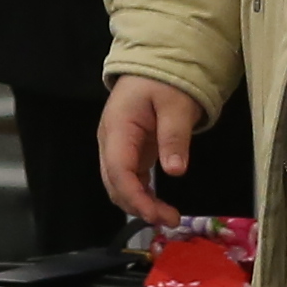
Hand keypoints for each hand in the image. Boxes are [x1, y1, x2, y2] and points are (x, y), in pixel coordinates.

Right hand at [95, 77, 206, 229]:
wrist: (154, 67)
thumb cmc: (164, 81)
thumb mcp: (176, 105)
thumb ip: (174, 136)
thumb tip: (175, 170)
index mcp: (117, 128)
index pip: (118, 169)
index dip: (134, 196)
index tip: (156, 214)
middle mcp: (110, 141)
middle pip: (114, 182)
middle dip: (138, 206)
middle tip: (171, 220)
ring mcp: (116, 148)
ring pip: (119, 185)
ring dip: (139, 204)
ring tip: (169, 217)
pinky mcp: (127, 152)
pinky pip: (129, 179)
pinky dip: (142, 195)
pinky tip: (159, 205)